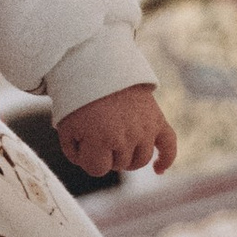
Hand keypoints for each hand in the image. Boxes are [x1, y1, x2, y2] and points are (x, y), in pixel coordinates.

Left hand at [57, 84, 176, 178]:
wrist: (100, 66)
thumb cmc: (80, 98)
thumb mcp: (67, 126)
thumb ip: (76, 153)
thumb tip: (92, 165)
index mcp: (102, 139)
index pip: (97, 169)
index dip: (86, 159)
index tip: (80, 142)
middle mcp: (127, 137)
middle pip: (119, 165)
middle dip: (105, 154)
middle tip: (97, 134)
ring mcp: (145, 129)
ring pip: (140, 161)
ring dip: (127, 157)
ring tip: (117, 146)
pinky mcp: (158, 120)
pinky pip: (169, 146)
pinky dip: (166, 160)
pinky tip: (158, 170)